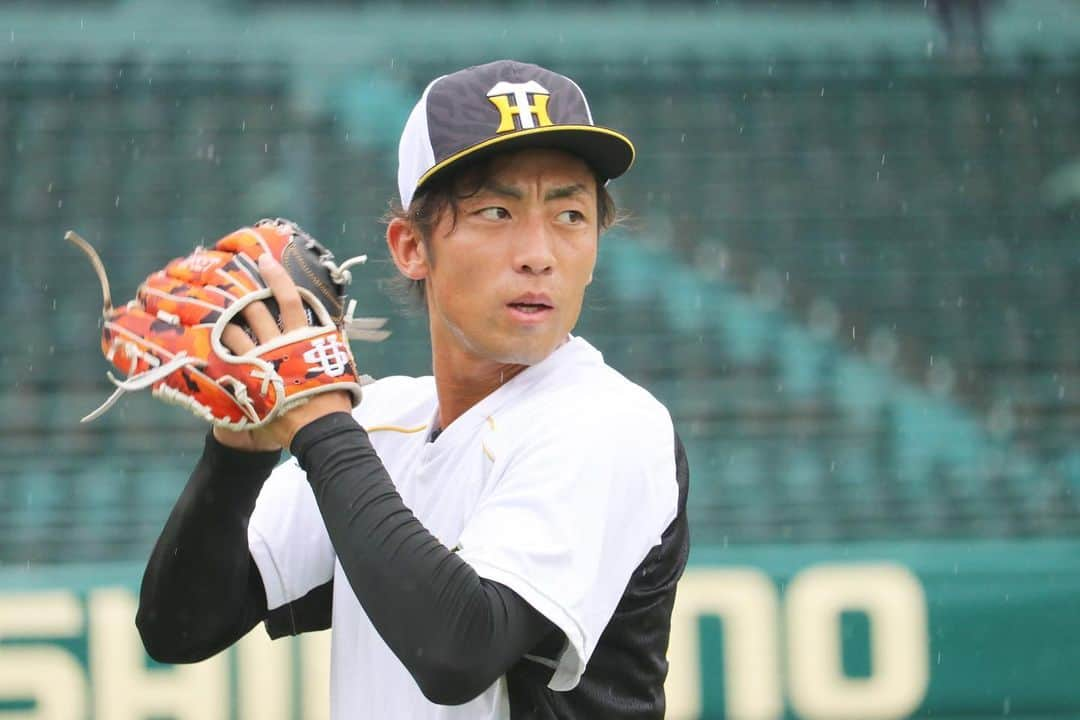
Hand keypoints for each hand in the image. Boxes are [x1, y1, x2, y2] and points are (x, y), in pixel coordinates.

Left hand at [216, 253, 351, 451]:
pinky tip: (200, 344)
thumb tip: (329, 328)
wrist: (318, 429)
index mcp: (304, 338)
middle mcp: (279, 345)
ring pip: (235, 333)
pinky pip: (225, 362)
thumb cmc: (333, 399)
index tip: (264, 261)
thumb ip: (328, 345)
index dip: (277, 278)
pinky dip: (213, 352)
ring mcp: (261, 363)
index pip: (289, 300)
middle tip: (228, 281)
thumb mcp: (338, 365)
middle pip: (255, 311)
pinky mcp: (248, 382)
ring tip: (209, 310)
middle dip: (242, 296)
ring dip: (223, 321)